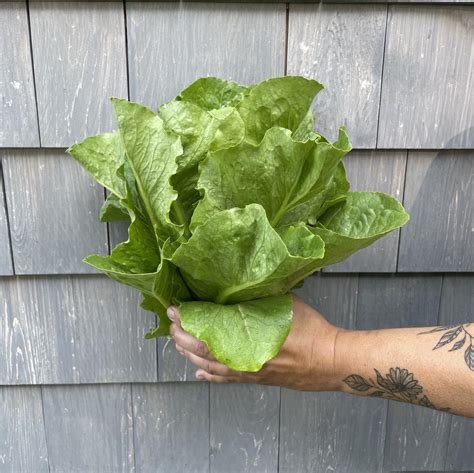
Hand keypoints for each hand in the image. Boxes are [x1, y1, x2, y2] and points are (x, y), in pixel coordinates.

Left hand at [167, 295, 341, 390]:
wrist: (330, 360)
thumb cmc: (309, 330)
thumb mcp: (282, 304)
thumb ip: (256, 299)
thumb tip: (237, 292)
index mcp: (245, 339)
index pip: (203, 333)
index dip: (185, 322)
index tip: (173, 310)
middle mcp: (241, 359)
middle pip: (201, 352)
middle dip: (181, 338)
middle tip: (171, 324)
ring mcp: (247, 372)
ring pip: (210, 367)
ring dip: (191, 355)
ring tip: (179, 344)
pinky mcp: (256, 379)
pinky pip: (227, 380)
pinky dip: (210, 376)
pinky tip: (200, 374)